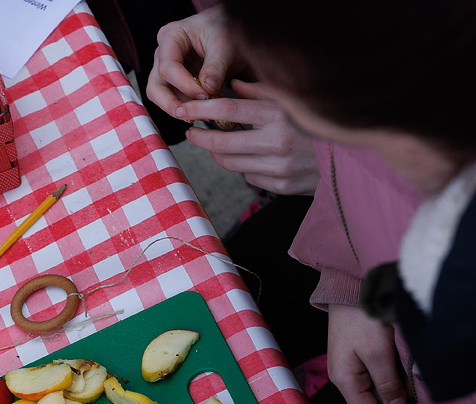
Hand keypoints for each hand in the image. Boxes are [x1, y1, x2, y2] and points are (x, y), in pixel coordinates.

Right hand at [147, 7, 240, 116]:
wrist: (231, 28)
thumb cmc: (226, 28)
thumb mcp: (225, 45)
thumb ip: (215, 68)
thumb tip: (206, 91)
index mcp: (171, 37)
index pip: (168, 68)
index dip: (184, 85)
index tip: (205, 94)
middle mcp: (162, 55)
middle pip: (155, 87)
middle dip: (171, 104)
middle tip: (189, 116)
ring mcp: (166, 70)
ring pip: (161, 97)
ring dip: (181, 108)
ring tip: (204, 112)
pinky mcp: (175, 82)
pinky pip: (175, 99)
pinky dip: (189, 107)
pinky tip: (207, 107)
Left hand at [178, 81, 318, 194]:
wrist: (351, 156)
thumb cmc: (317, 123)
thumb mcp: (294, 99)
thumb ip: (262, 92)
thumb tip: (233, 84)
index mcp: (280, 115)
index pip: (229, 111)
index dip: (201, 110)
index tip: (185, 110)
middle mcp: (277, 143)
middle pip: (221, 144)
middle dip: (201, 138)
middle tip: (192, 132)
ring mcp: (278, 168)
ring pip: (231, 163)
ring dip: (220, 153)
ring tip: (220, 144)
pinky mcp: (281, 186)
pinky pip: (249, 177)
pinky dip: (246, 166)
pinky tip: (254, 158)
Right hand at [326, 302, 410, 403]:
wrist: (351, 291)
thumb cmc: (360, 319)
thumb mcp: (378, 353)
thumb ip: (387, 383)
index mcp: (345, 381)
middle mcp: (346, 379)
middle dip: (396, 401)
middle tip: (416, 387)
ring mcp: (352, 369)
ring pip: (377, 391)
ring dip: (396, 386)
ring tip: (409, 371)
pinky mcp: (359, 359)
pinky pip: (377, 377)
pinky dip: (393, 375)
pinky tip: (401, 362)